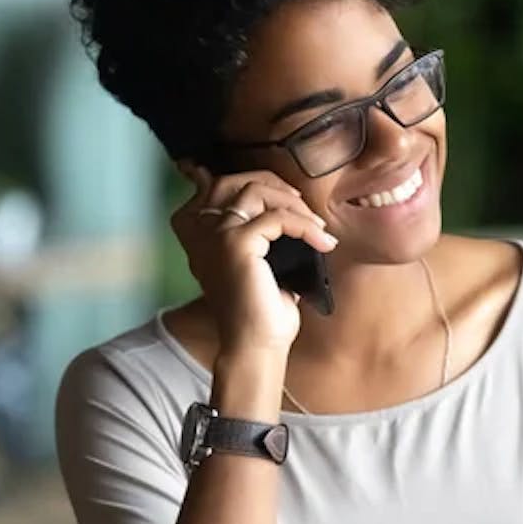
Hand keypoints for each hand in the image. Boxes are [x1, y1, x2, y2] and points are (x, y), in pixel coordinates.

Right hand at [170, 163, 336, 360]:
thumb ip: (265, 232)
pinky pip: (278, 218)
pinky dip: (306, 227)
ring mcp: (215, 234)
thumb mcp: (262, 261)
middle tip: (305, 208)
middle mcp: (200, 230)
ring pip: (256, 190)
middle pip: (237, 179)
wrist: (255, 344)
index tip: (291, 198)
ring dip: (293, 203)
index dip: (258, 182)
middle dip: (277, 185)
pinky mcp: (236, 243)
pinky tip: (323, 243)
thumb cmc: (261, 307)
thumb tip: (295, 205)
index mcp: (200, 233)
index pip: (220, 184)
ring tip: (316, 226)